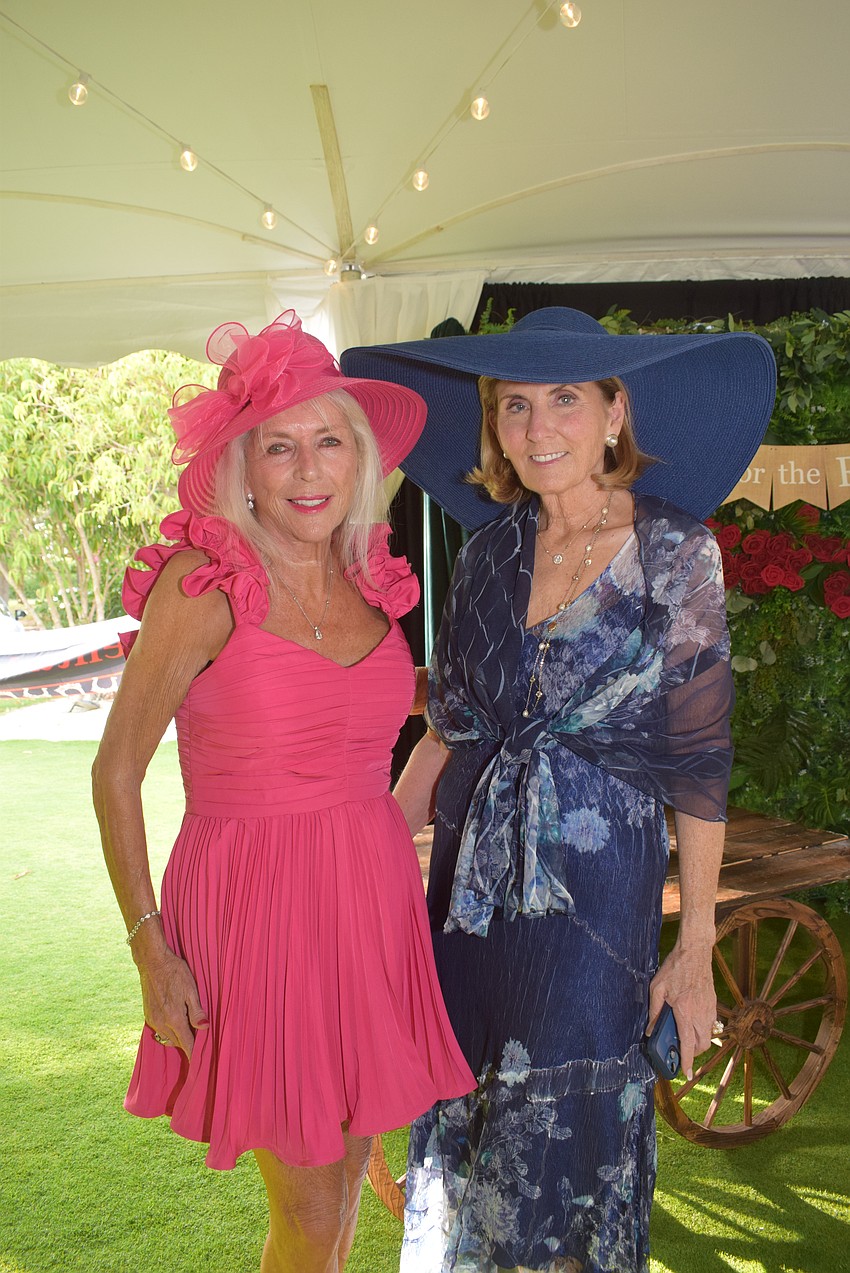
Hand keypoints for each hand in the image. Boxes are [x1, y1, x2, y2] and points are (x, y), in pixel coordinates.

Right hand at [137, 946, 208, 1057]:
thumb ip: (197, 1011)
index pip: (187, 1043)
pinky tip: (176, 1021)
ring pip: (168, 1038)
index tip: (200, 1064)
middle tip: (200, 1042)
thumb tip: (205, 1028)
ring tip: (190, 1030)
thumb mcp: (191, 989)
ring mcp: (153, 1020)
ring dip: (179, 1037)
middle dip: (189, 1044)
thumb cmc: (174, 972)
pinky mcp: (148, 1015)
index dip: (194, 1054)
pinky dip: (169, 1031)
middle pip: (178, 1042)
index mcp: (174, 1018)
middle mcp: (161, 1022)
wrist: (152, 961)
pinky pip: (160, 1030)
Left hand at [648, 939, 715, 1078]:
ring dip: (698, 1040)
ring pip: (708, 1036)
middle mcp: (700, 1014)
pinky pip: (710, 1023)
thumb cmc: (674, 968)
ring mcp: (709, 1009)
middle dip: (692, 1052)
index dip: (687, 1061)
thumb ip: (654, 1011)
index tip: (686, 1073)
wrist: (695, 951)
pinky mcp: (713, 1003)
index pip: (688, 1044)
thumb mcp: (657, 988)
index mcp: (685, 1011)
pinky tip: (691, 1018)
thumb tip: (651, 1031)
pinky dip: (702, 1028)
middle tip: (680, 1048)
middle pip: (702, 1045)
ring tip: (684, 1033)